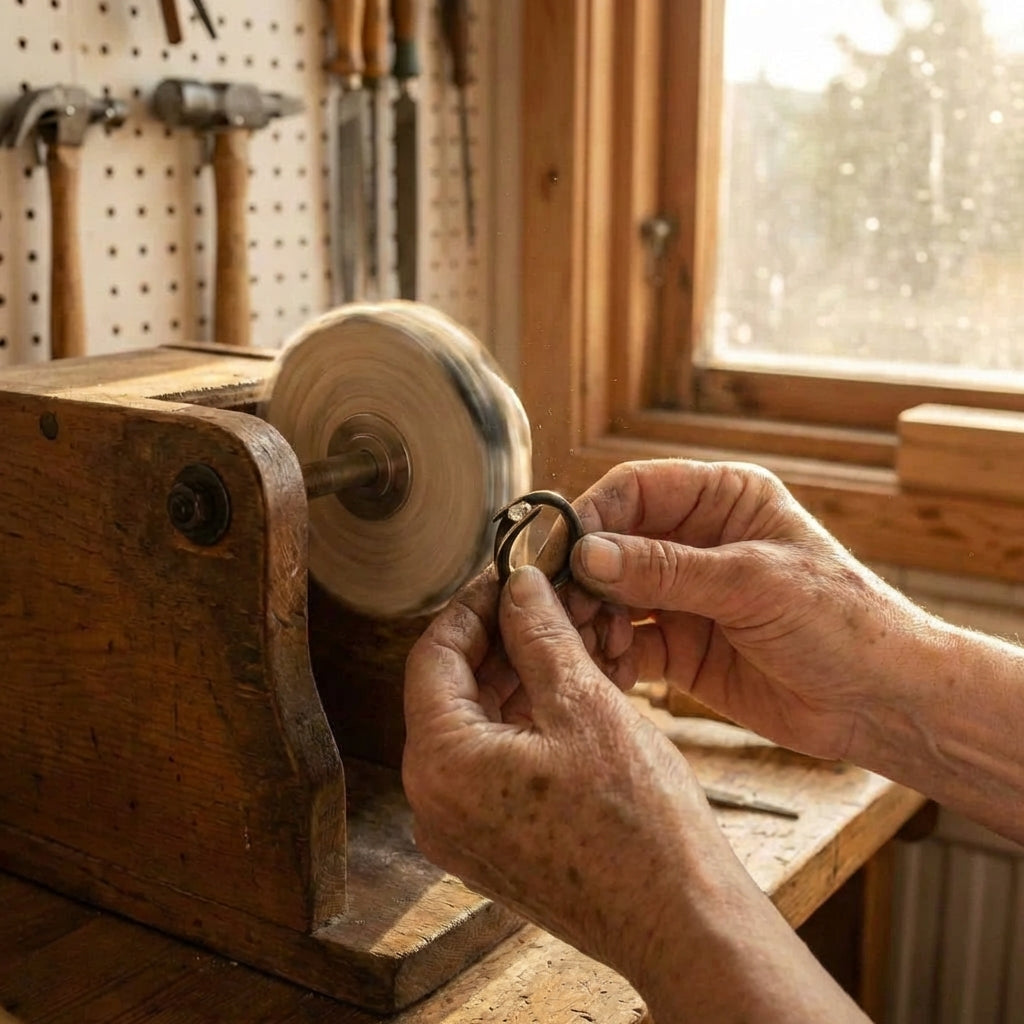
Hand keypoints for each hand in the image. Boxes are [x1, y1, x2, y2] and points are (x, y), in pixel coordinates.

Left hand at [402, 564, 731, 983]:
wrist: (680, 922)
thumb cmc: (639, 826)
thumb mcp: (585, 704)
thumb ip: (539, 635)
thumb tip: (518, 587)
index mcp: (441, 765)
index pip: (432, 656)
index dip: (471, 607)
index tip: (505, 577)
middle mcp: (435, 803)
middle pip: (449, 691)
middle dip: (496, 640)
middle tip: (539, 601)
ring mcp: (462, 830)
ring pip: (473, 727)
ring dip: (513, 678)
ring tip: (560, 639)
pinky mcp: (493, 844)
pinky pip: (490, 764)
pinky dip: (520, 721)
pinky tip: (562, 690)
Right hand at [570, 460, 934, 760]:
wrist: (881, 702)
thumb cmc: (842, 622)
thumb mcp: (753, 584)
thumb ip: (667, 569)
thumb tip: (587, 554)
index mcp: (723, 500)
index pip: (634, 490)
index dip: (591, 516)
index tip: (560, 554)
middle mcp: (696, 541)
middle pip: (611, 544)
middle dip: (581, 576)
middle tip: (557, 608)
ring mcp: (684, 595)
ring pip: (610, 595)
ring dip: (589, 618)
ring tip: (581, 644)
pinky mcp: (679, 646)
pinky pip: (626, 644)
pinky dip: (606, 655)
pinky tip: (601, 670)